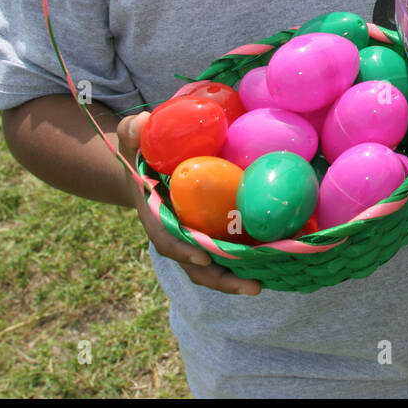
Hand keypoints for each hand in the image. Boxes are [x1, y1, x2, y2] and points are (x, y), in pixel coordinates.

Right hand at [118, 112, 262, 295]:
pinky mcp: (211, 233)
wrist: (147, 165)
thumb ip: (134, 130)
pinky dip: (246, 261)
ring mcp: (194, 237)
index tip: (203, 257)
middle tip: (252, 286)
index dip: (184, 250)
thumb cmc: (142, 151)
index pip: (167, 239)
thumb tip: (144, 122)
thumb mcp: (133, 139)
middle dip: (221, 278)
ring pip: (213, 266)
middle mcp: (176, 233)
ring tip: (262, 285)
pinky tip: (274, 264)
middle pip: (196, 264)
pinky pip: (228, 252)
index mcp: (156, 216)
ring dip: (236, 279)